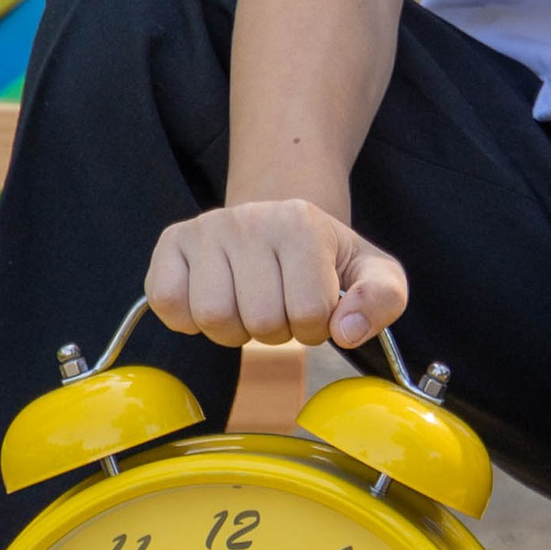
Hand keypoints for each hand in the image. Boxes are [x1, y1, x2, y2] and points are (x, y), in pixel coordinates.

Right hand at [145, 196, 407, 353]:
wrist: (277, 225)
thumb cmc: (324, 259)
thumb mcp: (372, 272)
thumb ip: (382, 299)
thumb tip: (348, 330)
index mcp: (301, 223)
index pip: (309, 313)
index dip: (314, 327)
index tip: (313, 306)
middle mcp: (250, 218)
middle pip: (260, 321)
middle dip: (275, 331)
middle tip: (278, 305)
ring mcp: (206, 227)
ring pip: (213, 316)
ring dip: (234, 330)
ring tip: (247, 304)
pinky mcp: (171, 242)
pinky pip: (167, 302)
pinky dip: (187, 319)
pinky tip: (211, 299)